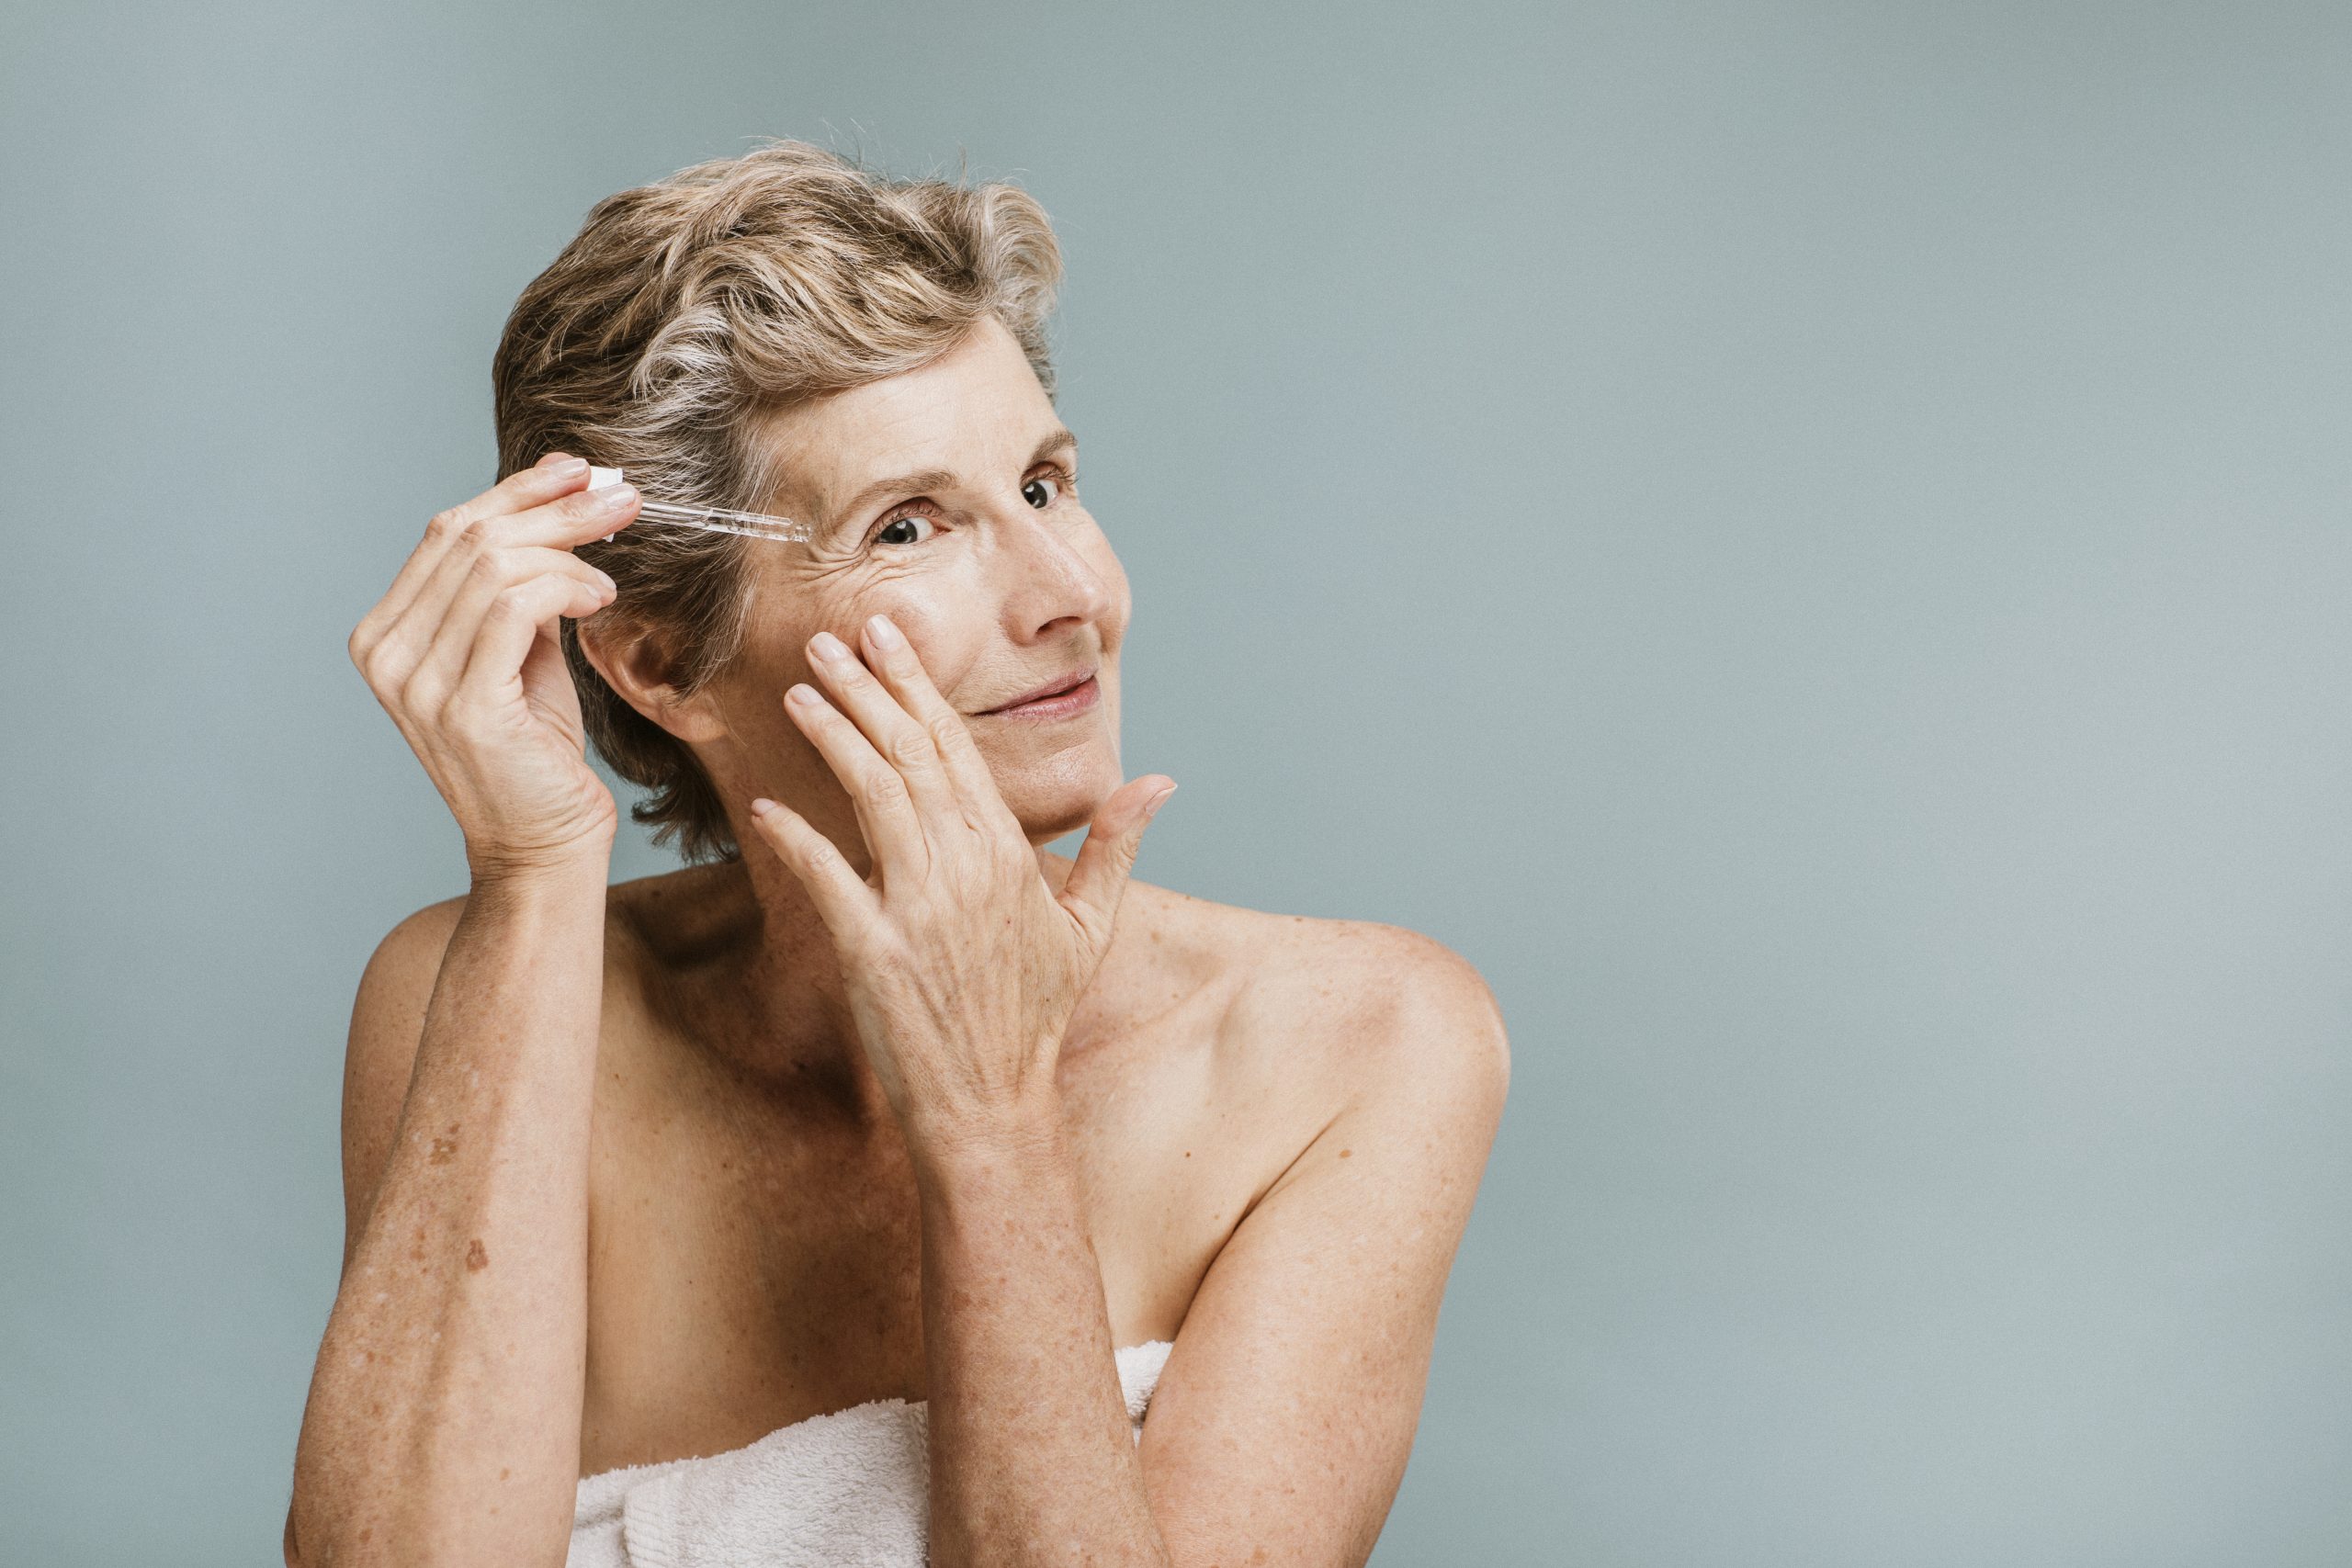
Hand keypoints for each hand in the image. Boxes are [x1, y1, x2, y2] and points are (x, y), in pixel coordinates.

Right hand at [348, 452, 641, 877]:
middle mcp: (385, 651)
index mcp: (386, 632)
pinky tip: (600, 601)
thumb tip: (561, 497)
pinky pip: (513, 607)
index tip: (580, 471)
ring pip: (493, 564)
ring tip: (611, 574)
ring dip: (569, 550)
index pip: (446, 530)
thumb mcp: (520, 650)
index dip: (517, 491)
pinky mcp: (461, 705)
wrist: (542, 846)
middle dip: (555, 507)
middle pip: (469, 536)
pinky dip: (566, 588)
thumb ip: (520, 584)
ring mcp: (415, 681)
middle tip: (623, 498)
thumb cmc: (537, 751)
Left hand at [744, 614, 1175, 1139]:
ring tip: (799, 692)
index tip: (885, 638)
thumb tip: (1161, 780)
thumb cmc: (1033, 1017)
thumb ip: (1117, 845)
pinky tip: (765, 808)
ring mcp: (919, 908)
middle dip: (867, 688)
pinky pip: (828, 878)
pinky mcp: (874, 950)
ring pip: (872, 797)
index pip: (955, 748)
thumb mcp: (1089, 928)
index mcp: (1009, 853)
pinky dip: (796, 839)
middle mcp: (965, 868)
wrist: (992, 1104)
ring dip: (834, 737)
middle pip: (909, 755)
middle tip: (828, 637)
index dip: (916, 686)